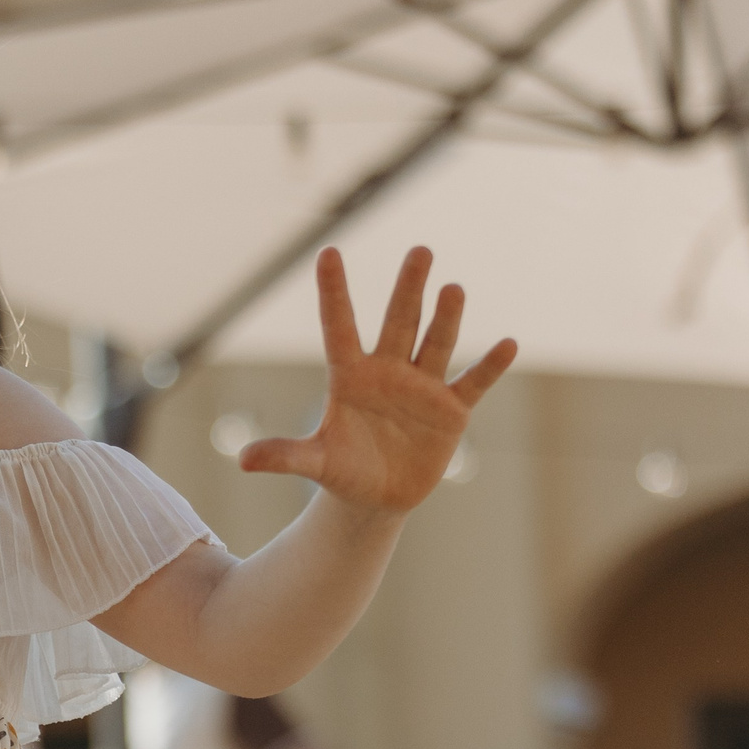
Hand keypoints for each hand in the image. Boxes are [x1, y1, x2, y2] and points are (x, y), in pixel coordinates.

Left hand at [239, 246, 516, 515]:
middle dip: (408, 290)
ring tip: (452, 288)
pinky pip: (472, 382)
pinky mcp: (450, 410)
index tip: (328, 251)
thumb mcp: (313, 463)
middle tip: (420, 251)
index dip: (334, 292)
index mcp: (349, 377)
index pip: (339, 327)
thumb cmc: (340, 470)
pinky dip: (489, 366)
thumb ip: (284, 456)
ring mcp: (422, 387)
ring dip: (445, 319)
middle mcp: (387, 372)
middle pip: (397, 323)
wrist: (375, 497)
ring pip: (435, 344)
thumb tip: (242, 459)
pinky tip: (507, 344)